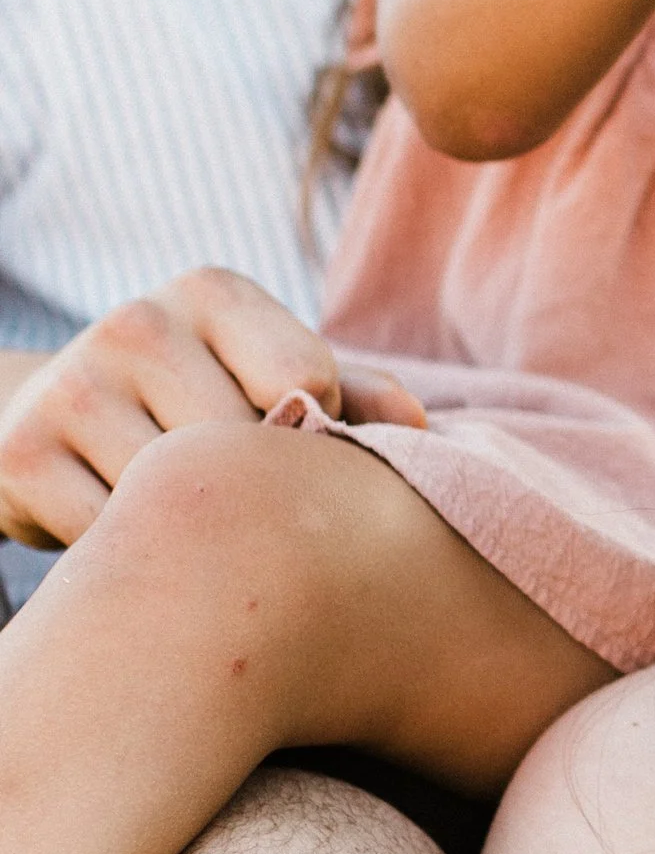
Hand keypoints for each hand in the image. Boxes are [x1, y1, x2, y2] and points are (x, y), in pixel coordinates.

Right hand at [0, 269, 423, 546]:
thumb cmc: (199, 401)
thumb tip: (415, 424)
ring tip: (190, 521)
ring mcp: (71, 386)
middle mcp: (136, 322)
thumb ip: (356, 394)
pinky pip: (114, 539)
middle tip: (241, 506)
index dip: (317, 435)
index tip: (296, 451)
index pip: (306, 380)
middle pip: (242, 446)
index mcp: (213, 294)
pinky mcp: (21, 456)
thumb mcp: (273, 379)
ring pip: (178, 498)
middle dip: (253, 491)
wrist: (51, 423)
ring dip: (195, 531)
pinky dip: (137, 559)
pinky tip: (133, 539)